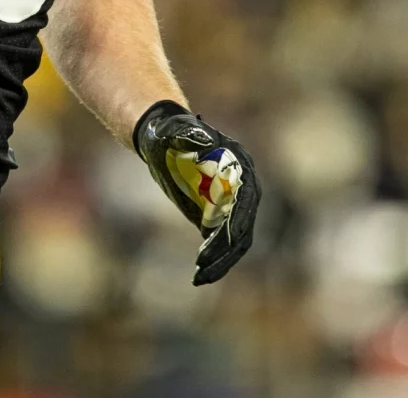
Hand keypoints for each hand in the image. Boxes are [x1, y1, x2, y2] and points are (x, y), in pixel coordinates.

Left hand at [133, 100, 260, 285]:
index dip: (238, 219)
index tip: (228, 237)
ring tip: (200, 277)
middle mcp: (240, 187)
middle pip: (242, 225)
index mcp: (238, 166)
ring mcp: (229, 203)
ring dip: (221, 261)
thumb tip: (206, 142)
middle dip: (226, 249)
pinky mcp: (216, 214)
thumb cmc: (168, 131)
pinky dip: (214, 259)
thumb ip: (187, 134)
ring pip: (235, 240)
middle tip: (204, 267)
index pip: (246, 199)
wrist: (162, 139)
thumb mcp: (172, 130)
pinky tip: (199, 274)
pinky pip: (222, 242)